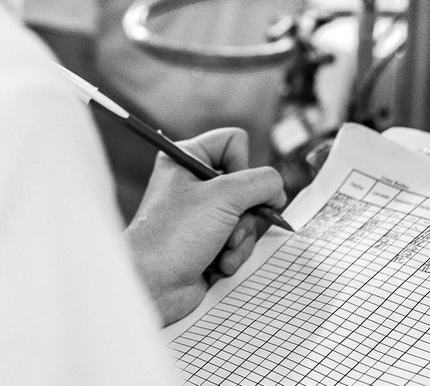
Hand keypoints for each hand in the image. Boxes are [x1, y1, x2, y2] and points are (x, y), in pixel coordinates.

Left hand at [125, 128, 286, 325]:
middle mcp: (193, 185)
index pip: (234, 142)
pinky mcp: (208, 244)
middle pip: (247, 185)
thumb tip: (277, 190)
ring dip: (241, 238)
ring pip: (248, 216)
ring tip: (222, 251)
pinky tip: (218, 266)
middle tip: (230, 227)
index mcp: (186, 159)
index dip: (242, 164)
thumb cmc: (175, 235)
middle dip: (245, 213)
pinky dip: (234, 255)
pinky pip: (240, 242)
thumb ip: (262, 182)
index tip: (232, 189)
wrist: (152, 287)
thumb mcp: (224, 197)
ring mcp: (202, 216)